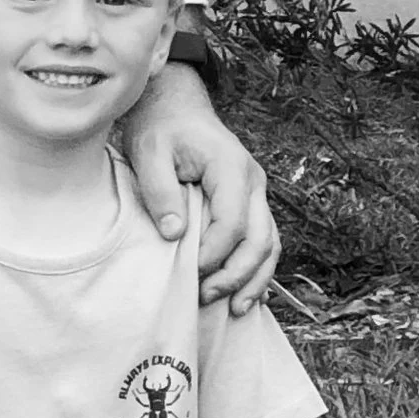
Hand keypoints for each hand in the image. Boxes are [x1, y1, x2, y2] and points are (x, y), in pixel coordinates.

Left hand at [123, 61, 277, 310]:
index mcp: (230, 166)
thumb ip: (160, 191)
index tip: (190, 270)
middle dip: (236, 273)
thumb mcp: (149, 151)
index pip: (232, 220)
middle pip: (259, 237)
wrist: (175, 108)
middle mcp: (253, 182)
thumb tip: (174, 233)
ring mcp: (256, 194)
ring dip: (253, 278)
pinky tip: (245, 296)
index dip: (214, 251)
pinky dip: (256, 269)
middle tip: (206, 296)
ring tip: (232, 309)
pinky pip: (262, 241)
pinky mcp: (250, 205)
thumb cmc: (161, 128)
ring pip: (269, 243)